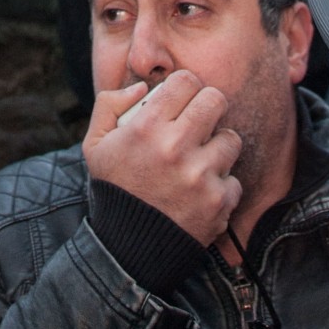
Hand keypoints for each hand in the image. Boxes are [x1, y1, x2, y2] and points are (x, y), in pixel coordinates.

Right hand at [82, 70, 241, 245]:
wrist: (127, 247)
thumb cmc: (114, 187)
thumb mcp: (95, 144)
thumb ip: (110, 104)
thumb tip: (143, 86)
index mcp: (146, 127)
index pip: (186, 81)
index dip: (184, 87)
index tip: (181, 101)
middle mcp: (175, 147)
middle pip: (216, 100)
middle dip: (207, 108)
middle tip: (198, 123)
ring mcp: (200, 174)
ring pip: (231, 138)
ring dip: (217, 147)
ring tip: (198, 161)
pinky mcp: (218, 200)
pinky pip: (233, 178)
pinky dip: (220, 186)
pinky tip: (199, 192)